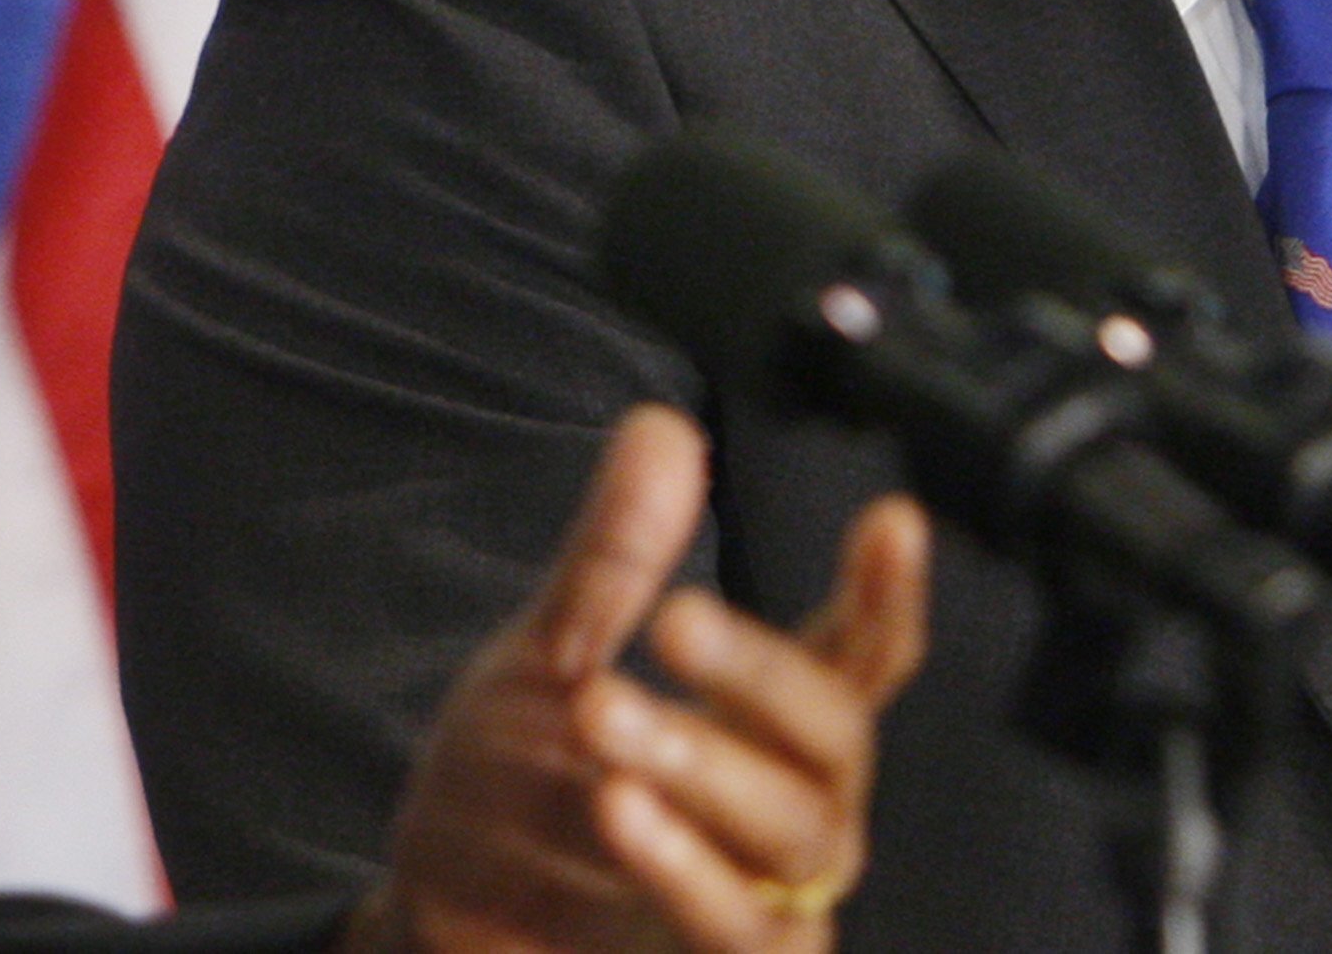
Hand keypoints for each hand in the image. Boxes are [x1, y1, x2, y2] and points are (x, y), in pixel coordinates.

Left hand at [344, 404, 928, 953]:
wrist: (440, 918)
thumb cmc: (514, 791)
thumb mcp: (552, 653)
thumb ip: (616, 556)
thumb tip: (662, 428)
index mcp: (766, 717)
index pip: (860, 650)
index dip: (887, 591)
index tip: (891, 522)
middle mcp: (789, 802)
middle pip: (835, 731)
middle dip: (760, 670)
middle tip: (676, 620)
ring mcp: (767, 893)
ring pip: (797, 828)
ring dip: (704, 763)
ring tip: (602, 714)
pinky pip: (743, 928)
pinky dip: (684, 869)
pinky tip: (623, 813)